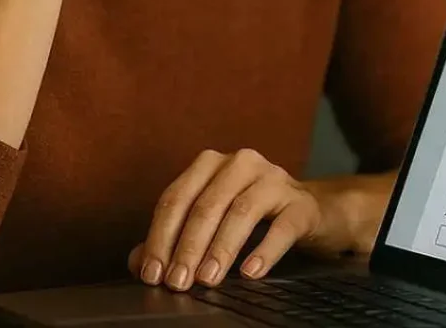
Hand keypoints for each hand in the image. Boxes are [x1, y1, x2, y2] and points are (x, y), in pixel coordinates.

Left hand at [128, 149, 326, 290]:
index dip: (160, 237)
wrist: (306, 210)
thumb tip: (138, 262)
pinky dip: (264, 250)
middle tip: (178, 282)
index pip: (177, 197)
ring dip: (220, 248)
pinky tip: (250, 271)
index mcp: (212, 164)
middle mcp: (241, 163)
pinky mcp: (300, 202)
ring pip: (241, 211)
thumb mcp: (211, 220)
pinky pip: (281, 226)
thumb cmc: (251, 215)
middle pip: (207, 204)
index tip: (152, 273)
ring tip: (208, 279)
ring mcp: (273, 179)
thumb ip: (173, 237)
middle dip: (188, 246)